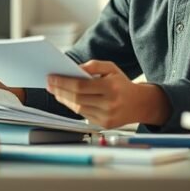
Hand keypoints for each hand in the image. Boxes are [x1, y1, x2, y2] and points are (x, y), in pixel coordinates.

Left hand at [46, 60, 170, 128]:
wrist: (140, 104)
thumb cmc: (122, 84)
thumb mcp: (111, 68)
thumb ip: (93, 65)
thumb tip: (74, 69)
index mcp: (111, 87)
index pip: (80, 85)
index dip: (63, 82)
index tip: (51, 78)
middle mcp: (109, 103)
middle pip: (77, 98)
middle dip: (60, 90)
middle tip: (49, 84)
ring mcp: (107, 116)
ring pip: (78, 108)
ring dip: (64, 99)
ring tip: (55, 91)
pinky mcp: (104, 124)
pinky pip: (84, 114)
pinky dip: (73, 106)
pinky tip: (67, 99)